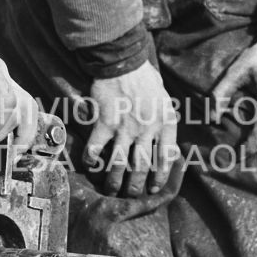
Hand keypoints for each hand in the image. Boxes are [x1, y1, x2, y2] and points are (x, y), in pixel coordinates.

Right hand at [84, 61, 179, 196]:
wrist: (123, 61)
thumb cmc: (145, 78)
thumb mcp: (164, 99)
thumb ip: (163, 121)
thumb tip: (163, 141)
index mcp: (165, 123)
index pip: (166, 158)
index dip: (160, 176)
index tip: (154, 188)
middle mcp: (147, 129)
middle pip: (142, 166)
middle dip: (136, 185)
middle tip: (130, 194)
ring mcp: (126, 128)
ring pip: (120, 163)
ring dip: (114, 180)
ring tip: (111, 189)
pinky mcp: (105, 123)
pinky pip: (97, 148)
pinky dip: (92, 160)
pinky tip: (90, 165)